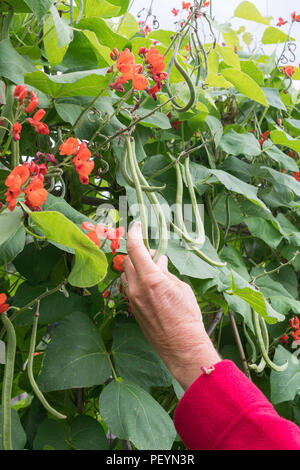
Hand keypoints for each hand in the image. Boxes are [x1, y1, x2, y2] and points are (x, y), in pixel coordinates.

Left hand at [121, 222, 220, 389]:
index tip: (136, 225)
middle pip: (128, 261)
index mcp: (151, 279)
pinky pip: (129, 288)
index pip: (135, 249)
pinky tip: (150, 285)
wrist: (181, 346)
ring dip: (136, 267)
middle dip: (138, 252)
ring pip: (126, 275)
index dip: (134, 233)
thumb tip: (159, 262)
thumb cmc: (186, 316)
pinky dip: (136, 281)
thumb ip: (166, 273)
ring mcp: (132, 300)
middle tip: (153, 253)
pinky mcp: (132, 310)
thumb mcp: (181, 288)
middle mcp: (137, 288)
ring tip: (152, 270)